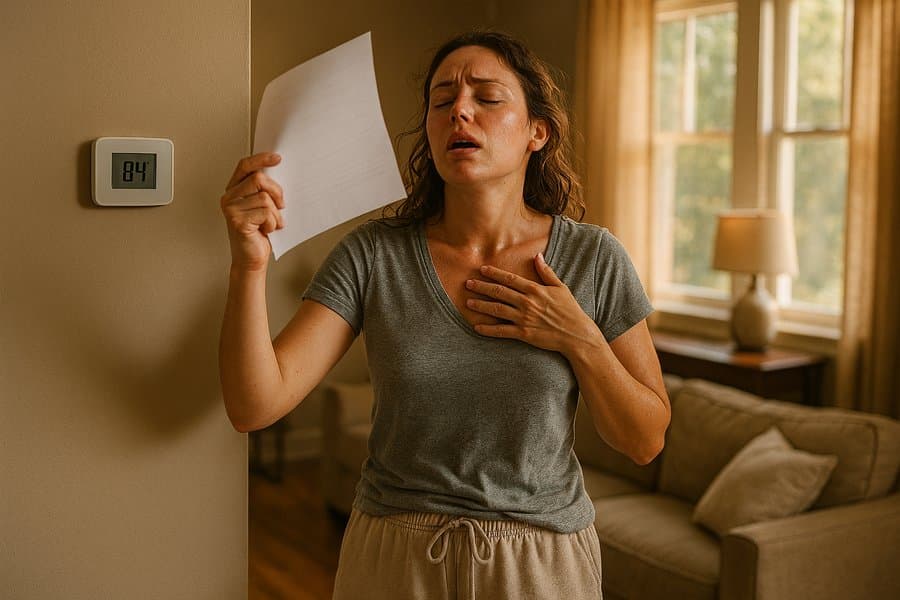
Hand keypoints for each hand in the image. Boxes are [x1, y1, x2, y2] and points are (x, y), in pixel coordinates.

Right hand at [220, 152, 283, 270]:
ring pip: (265, 197)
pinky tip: (267, 230)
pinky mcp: (237, 221)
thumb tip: (278, 171)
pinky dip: (273, 222)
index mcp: (234, 190)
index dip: (261, 159)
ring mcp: (231, 209)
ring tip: (271, 223)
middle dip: (276, 192)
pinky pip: (265, 212)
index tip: (277, 158)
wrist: (252, 260)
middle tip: (281, 207)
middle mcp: (229, 197)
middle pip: (259, 179)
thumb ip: (263, 190)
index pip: (245, 166)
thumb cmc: (258, 234)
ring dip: (275, 213)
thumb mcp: (262, 207)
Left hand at [465, 252, 601, 354]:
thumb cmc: (570, 310)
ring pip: (497, 310)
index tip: (482, 269)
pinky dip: (488, 329)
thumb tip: (537, 256)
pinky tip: (477, 327)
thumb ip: (546, 272)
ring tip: (468, 302)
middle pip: (499, 292)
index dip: (495, 273)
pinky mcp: (524, 334)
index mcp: (535, 290)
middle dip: (482, 287)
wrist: (576, 334)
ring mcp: (524, 319)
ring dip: (481, 305)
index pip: (510, 279)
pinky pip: (502, 331)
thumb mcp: (560, 287)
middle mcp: (527, 303)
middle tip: (468, 283)